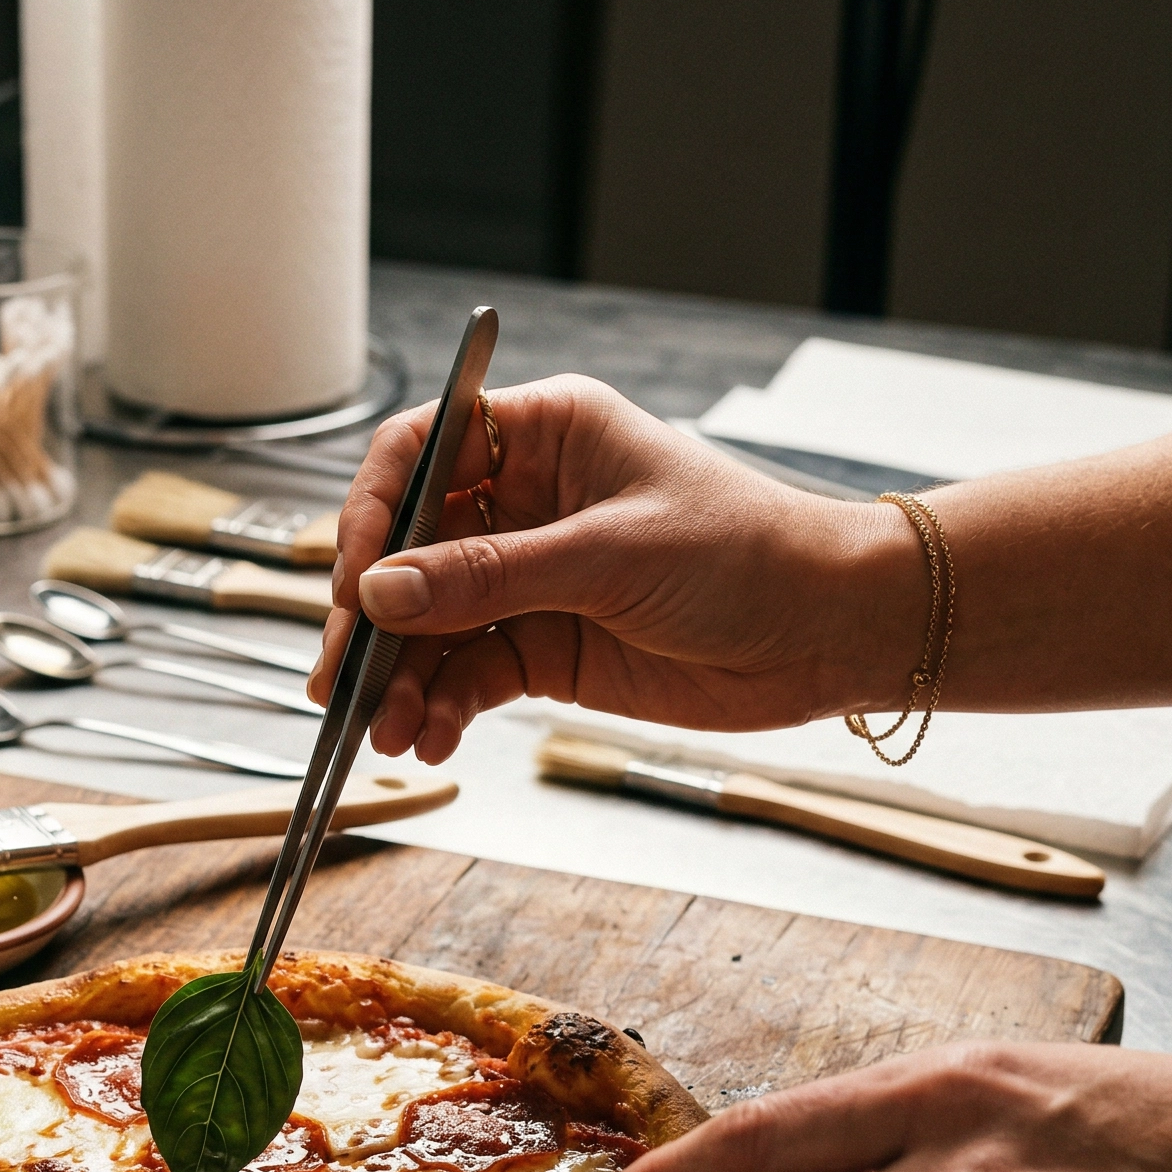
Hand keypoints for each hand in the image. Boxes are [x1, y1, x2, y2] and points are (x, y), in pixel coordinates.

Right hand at [307, 375, 923, 762]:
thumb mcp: (609, 557)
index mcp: (544, 435)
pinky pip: (467, 674)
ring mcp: (531, 577)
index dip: (374, 511)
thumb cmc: (749, 554)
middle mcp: (525, 501)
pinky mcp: (545, 645)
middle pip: (410, 549)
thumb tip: (381, 593)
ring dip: (400, 678)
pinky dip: (441, 707)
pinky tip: (430, 736)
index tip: (354, 579)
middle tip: (342, 677)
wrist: (829, 631)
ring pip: (431, 624)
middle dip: (371, 618)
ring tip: (385, 729)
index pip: (422, 451)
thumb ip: (489, 578)